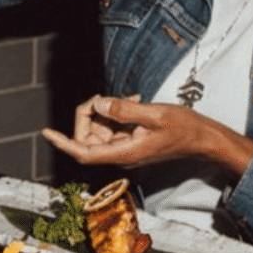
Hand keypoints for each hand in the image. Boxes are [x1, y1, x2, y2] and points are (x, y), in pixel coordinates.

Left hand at [41, 94, 202, 167]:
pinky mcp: (132, 141)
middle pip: (88, 138)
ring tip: (128, 98)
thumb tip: (98, 105)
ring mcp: (126, 148)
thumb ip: (124, 110)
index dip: (63, 142)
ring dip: (106, 111)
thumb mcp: (155, 115)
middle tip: (103, 98)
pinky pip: (114, 127)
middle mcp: (121, 154)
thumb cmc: (185, 129)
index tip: (47, 133)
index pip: (83, 153)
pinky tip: (132, 101)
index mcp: (124, 153)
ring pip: (100, 130)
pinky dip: (117, 113)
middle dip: (88, 115)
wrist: (205, 139)